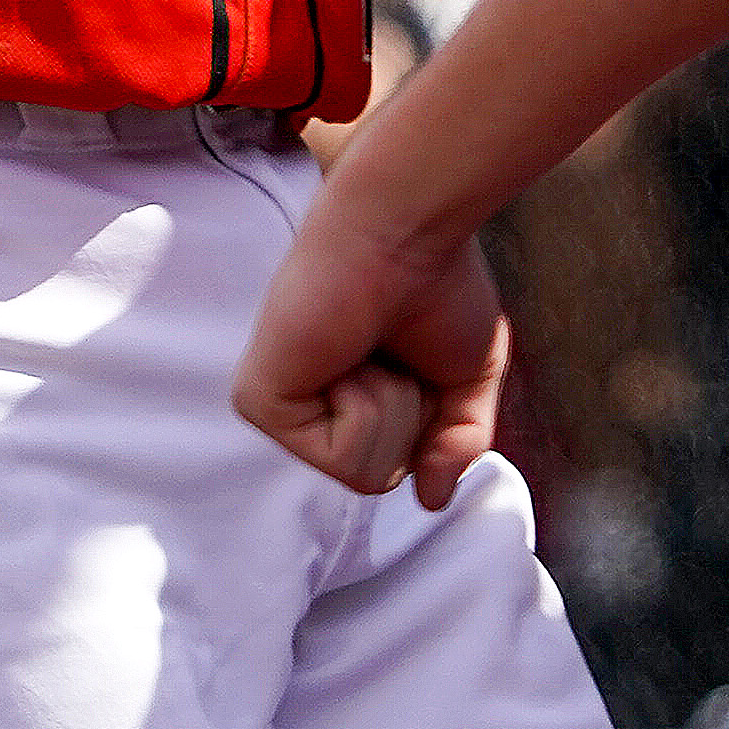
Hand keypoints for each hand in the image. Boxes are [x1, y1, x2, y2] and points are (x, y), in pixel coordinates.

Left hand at [235, 189, 510, 503]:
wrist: (408, 229)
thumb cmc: (438, 281)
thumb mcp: (467, 375)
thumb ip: (456, 443)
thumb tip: (433, 499)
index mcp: (351, 392)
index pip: (398, 465)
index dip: (432, 421)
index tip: (420, 355)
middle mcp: (310, 401)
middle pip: (384, 477)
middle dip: (413, 417)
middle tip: (395, 349)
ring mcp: (282, 404)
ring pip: (366, 474)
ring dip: (392, 406)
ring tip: (370, 346)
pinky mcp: (261, 402)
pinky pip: (341, 459)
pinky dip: (366, 408)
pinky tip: (348, 356)